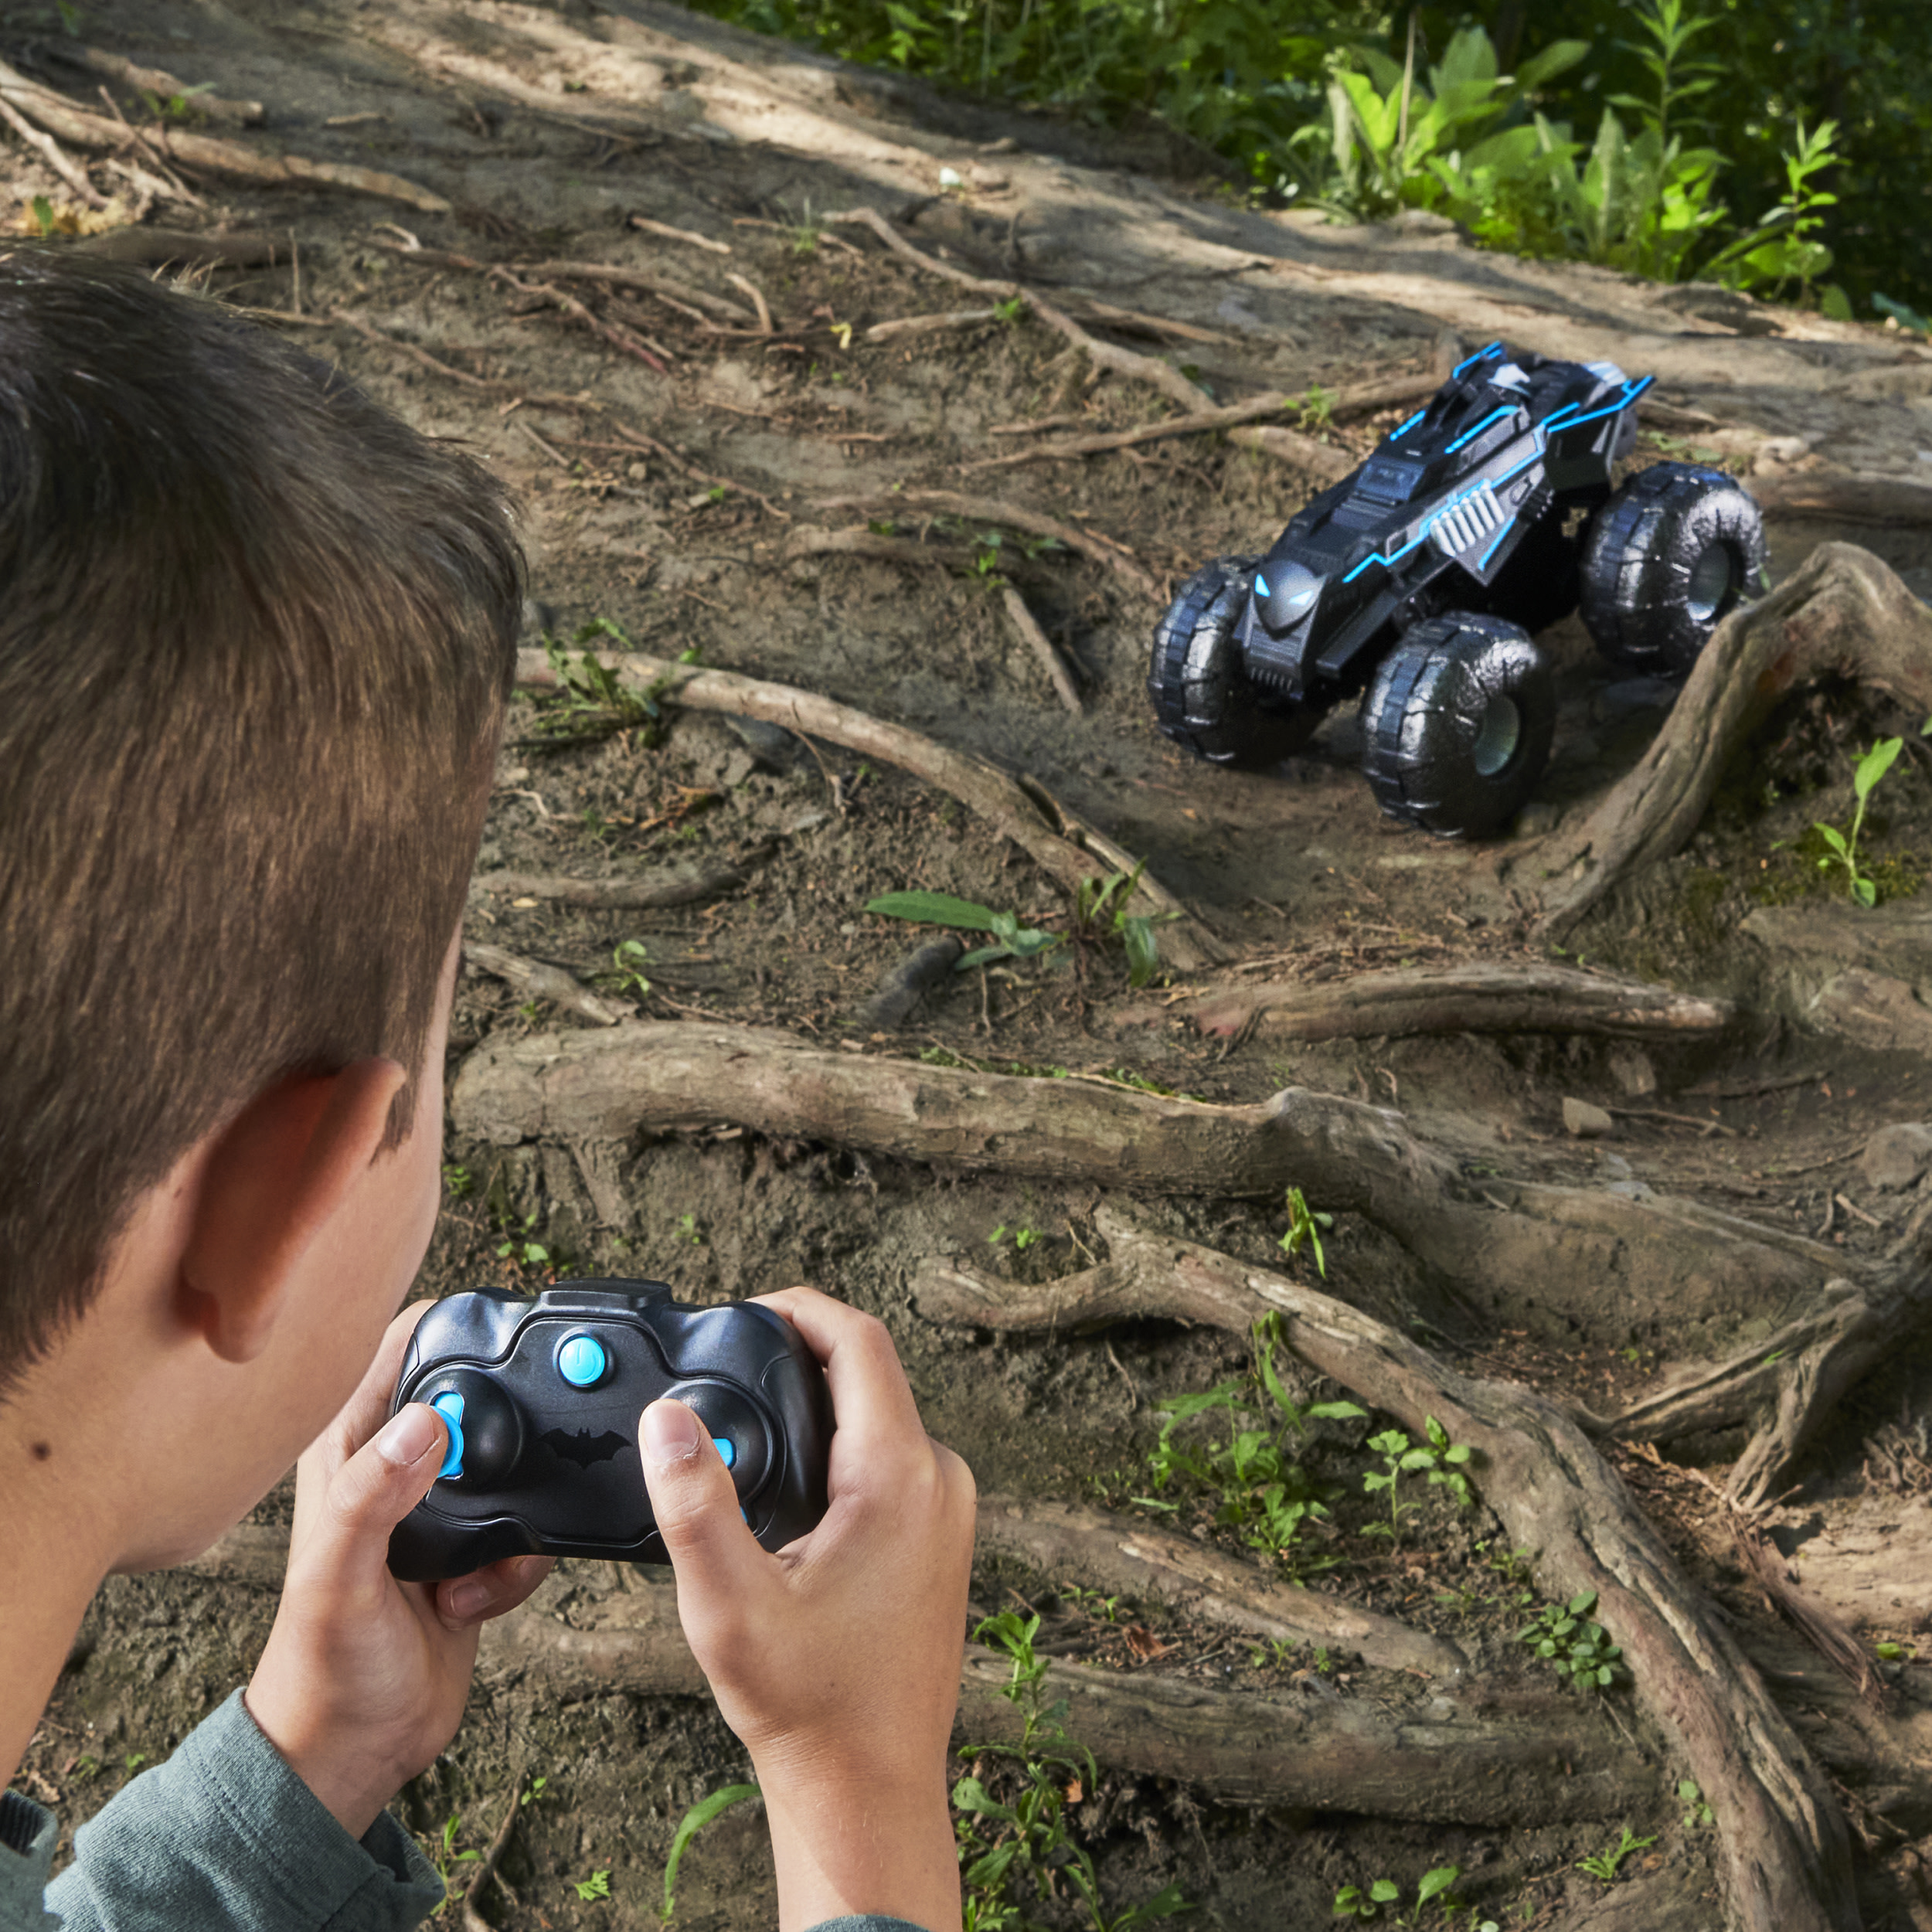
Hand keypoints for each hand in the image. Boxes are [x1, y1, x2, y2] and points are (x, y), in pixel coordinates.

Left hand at [247, 1302, 551, 1839]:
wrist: (356, 1751)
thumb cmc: (320, 1671)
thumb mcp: (339, 1579)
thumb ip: (371, 1497)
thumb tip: (426, 1422)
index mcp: (347, 1451)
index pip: (401, 1348)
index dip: (451, 1328)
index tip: (501, 1333)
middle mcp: (393, 1467)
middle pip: (476, 1395)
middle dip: (505, 1428)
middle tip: (500, 1477)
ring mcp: (437, 1509)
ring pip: (515, 1463)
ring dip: (515, 1511)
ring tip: (470, 1565)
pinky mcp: (475, 1549)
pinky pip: (530, 1525)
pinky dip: (519, 1564)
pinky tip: (473, 1601)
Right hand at [641, 1288, 974, 1931]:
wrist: (870, 1788)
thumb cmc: (811, 1707)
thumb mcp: (730, 1605)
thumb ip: (694, 1503)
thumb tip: (667, 1418)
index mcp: (901, 1475)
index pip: (860, 1341)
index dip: (800, 1307)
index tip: (745, 1306)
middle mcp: (940, 1480)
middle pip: (870, 1374)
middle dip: (798, 1355)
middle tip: (728, 1362)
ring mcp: (948, 1511)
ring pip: (879, 1417)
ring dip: (816, 1404)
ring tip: (744, 1418)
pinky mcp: (941, 1538)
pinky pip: (890, 1459)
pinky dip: (838, 1446)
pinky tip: (786, 1481)